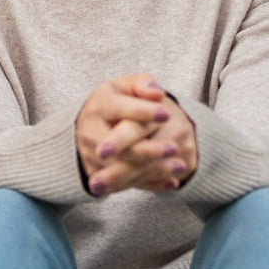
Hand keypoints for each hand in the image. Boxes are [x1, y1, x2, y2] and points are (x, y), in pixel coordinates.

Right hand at [76, 74, 195, 195]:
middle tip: (174, 147)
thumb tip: (156, 93)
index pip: (118, 109)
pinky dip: (151, 184)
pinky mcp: (98, 175)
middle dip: (147, 149)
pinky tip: (172, 181)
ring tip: (180, 165)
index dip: (142, 111)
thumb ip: (141, 84)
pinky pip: (126, 184)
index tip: (166, 114)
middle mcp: (91, 132)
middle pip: (119, 146)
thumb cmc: (114, 103)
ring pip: (124, 168)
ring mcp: (92, 156)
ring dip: (153, 169)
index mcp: (99, 106)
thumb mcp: (124, 87)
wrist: (88, 127)